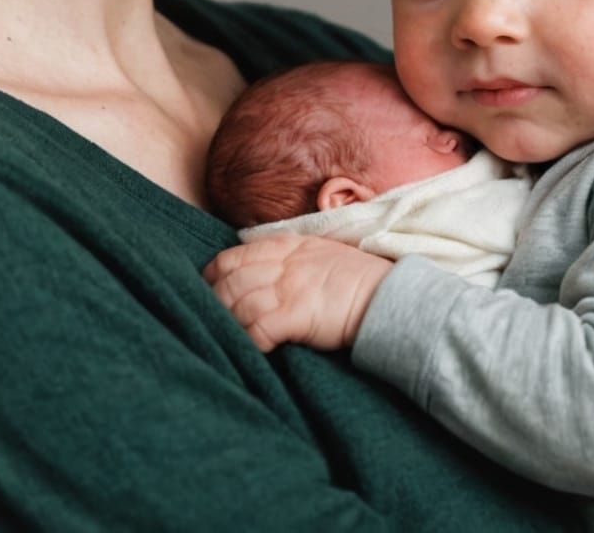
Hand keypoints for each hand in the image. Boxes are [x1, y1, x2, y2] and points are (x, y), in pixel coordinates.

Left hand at [202, 235, 393, 352]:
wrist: (386, 297)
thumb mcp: (320, 254)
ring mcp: (291, 288)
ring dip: (228, 321)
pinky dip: (247, 339)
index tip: (207, 286)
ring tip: (226, 335)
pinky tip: (248, 347)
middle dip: (214, 298)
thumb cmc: (356, 279)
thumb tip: (262, 271)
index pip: (237, 254)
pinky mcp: (298, 315)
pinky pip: (259, 328)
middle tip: (208, 316)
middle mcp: (285, 264)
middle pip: (232, 279)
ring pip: (240, 303)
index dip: (215, 272)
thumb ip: (291, 257)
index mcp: (290, 245)